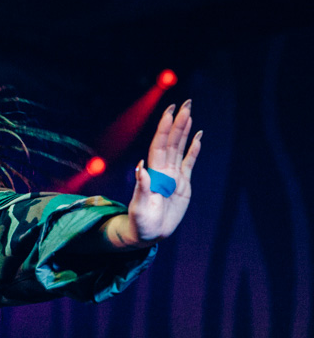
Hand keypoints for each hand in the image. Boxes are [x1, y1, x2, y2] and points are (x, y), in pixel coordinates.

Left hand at [126, 100, 201, 242]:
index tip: (169, 112)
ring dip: (185, 131)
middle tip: (185, 103)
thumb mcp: (140, 206)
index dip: (164, 129)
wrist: (148, 234)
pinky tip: (198, 137)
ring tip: (190, 114)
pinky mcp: (183, 185)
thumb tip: (141, 167)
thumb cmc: (141, 222)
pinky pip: (189, 163)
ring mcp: (174, 176)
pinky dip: (194, 150)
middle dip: (178, 122)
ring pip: (180, 148)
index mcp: (154, 173)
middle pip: (172, 141)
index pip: (160, 145)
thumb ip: (142, 187)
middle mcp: (163, 170)